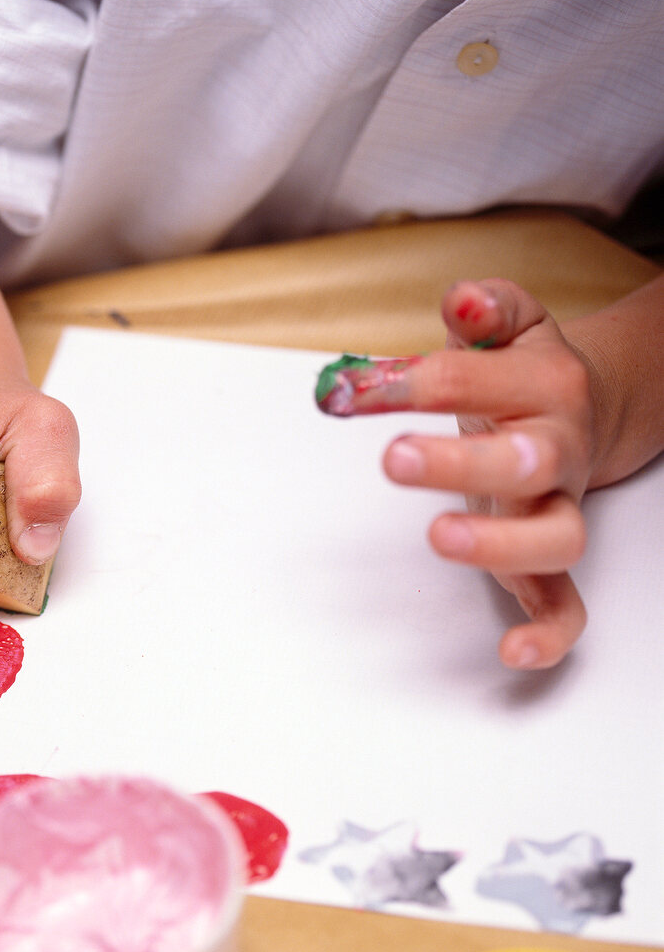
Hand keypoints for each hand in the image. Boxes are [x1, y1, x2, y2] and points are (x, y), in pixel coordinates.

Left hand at [372, 279, 594, 668]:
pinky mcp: (550, 558)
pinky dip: (549, 631)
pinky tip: (513, 653)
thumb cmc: (525, 372)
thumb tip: (459, 298)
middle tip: (394, 457)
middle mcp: (557, 449)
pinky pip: (566, 602)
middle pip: (526, 459)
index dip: (420, 384)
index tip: (361, 390)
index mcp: (544, 386)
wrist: (589, 408)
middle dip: (460, 460)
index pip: (480, 379)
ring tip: (439, 536)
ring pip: (555, 536)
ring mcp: (557, 506)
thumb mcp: (514, 327)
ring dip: (499, 542)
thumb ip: (486, 310)